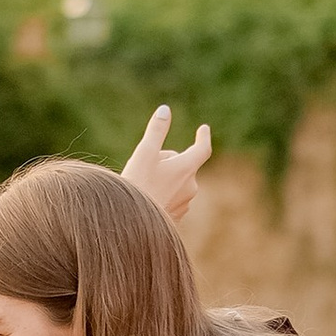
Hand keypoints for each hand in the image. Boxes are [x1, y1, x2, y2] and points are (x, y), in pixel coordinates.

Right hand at [120, 102, 212, 227]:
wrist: (133, 226)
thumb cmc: (138, 186)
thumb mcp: (144, 153)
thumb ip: (156, 131)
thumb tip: (165, 110)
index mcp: (186, 169)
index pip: (202, 149)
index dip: (203, 137)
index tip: (203, 129)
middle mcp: (190, 187)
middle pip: (183, 164)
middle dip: (168, 160)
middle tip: (145, 163)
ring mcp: (184, 204)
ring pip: (177, 182)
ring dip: (164, 177)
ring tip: (142, 183)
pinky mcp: (176, 218)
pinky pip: (172, 197)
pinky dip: (162, 193)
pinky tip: (145, 198)